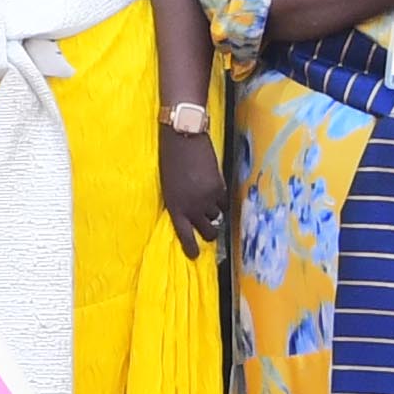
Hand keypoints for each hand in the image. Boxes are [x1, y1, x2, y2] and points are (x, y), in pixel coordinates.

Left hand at [160, 123, 225, 256]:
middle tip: (211, 232)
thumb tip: (192, 213)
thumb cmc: (169, 159)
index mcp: (174, 206)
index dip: (190, 247)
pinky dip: (222, 200)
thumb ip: (179, 200)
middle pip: (207, 230)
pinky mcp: (219, 187)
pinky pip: (225, 202)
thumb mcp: (169, 185)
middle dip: (210, 233)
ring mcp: (207, 198)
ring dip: (214, 213)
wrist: (183, 137)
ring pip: (217, 216)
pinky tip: (218, 194)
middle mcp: (191, 206)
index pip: (183, 234)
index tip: (195, 256)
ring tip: (210, 204)